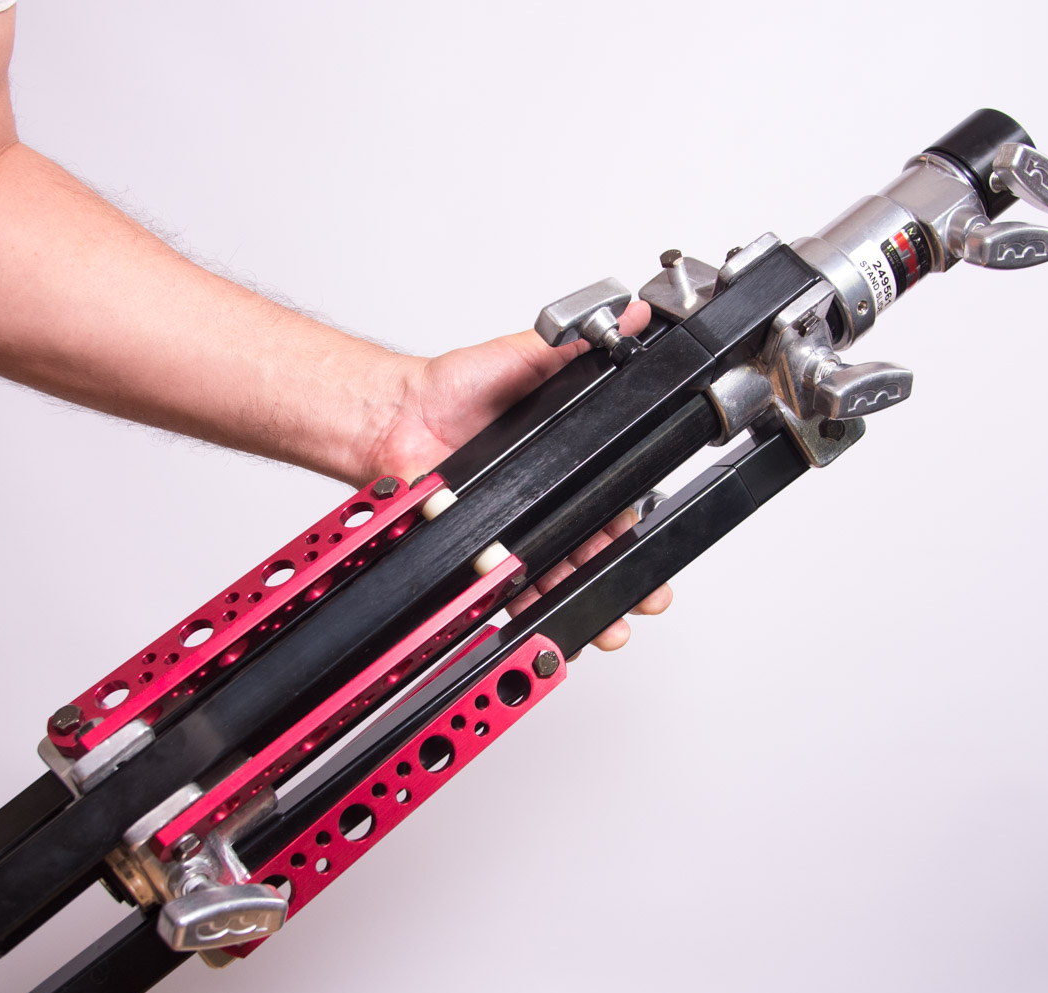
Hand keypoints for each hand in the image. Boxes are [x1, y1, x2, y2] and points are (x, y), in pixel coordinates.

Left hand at [369, 301, 672, 650]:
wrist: (396, 418)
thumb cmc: (454, 387)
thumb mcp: (525, 356)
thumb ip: (580, 348)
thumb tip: (631, 317)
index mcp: (567, 461)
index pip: (613, 500)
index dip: (634, 526)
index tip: (652, 542)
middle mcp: (546, 500)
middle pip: (597, 547)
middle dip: (628, 576)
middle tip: (648, 593)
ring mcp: (517, 530)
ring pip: (563, 575)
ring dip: (590, 601)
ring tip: (612, 620)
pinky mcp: (486, 551)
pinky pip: (516, 589)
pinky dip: (536, 608)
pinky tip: (556, 621)